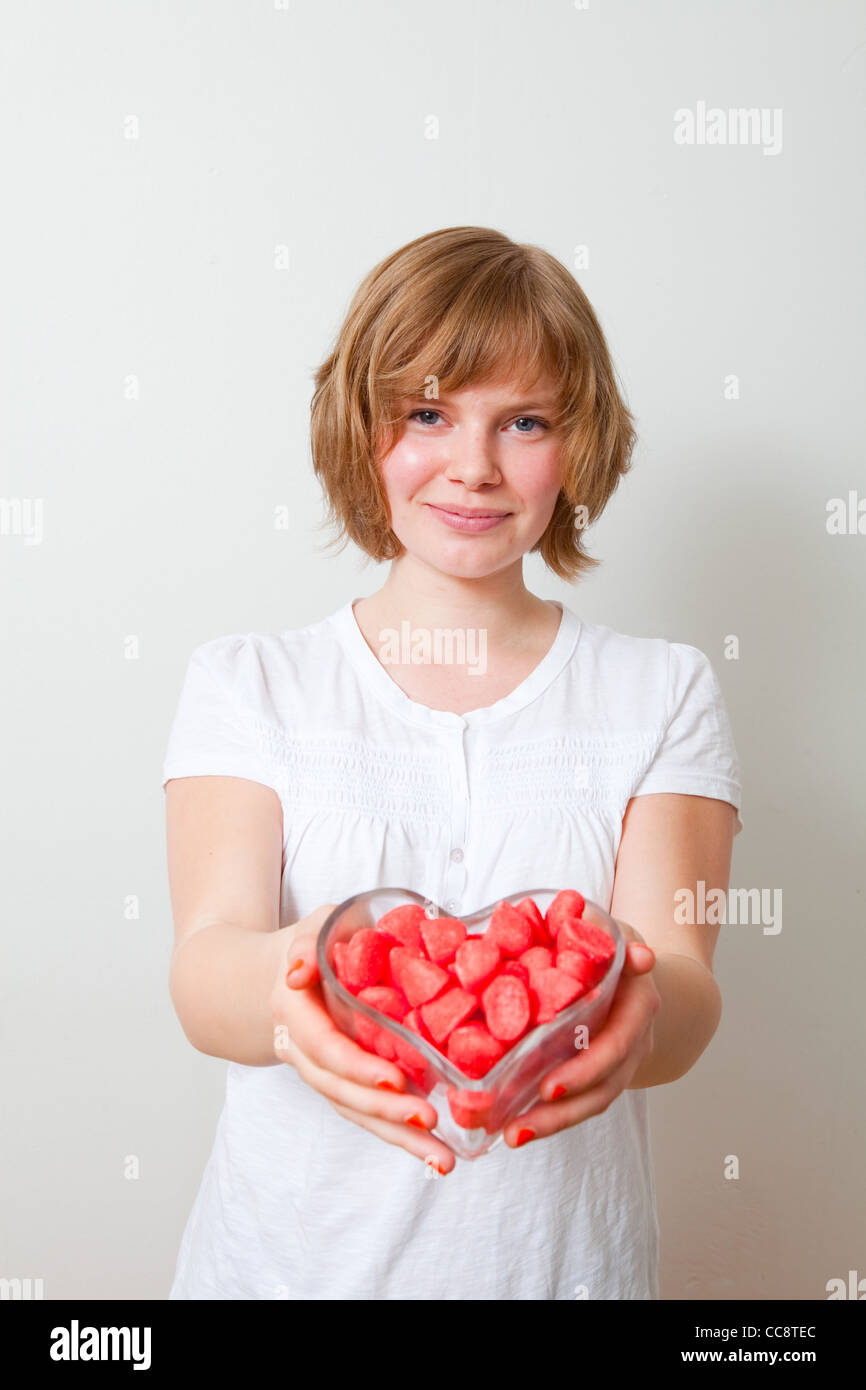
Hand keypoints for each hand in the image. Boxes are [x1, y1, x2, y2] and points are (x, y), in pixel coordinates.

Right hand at [270, 907, 456, 1174]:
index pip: (324, 1047)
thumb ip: (306, 944)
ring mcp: (323, 1074)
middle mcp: (303, 1053)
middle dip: (384, 1110)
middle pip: (341, 1091)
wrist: (283, 974)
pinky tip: (435, 1153)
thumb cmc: (314, 943)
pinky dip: (399, 1135)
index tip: (395, 1078)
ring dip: (398, 1137)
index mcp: (295, 1013)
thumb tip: (299, 971)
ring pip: (356, 1112)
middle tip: (428, 1120)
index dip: (356, 1066)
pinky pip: (367, 1114)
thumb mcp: (311, 928)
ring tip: (441, 1159)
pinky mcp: (344, 1085)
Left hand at [502, 920, 660, 1148]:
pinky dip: (548, 1118)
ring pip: (590, 1103)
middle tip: (518, 1125)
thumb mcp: (613, 930)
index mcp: (637, 1006)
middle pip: (602, 1087)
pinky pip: (578, 1103)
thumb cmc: (613, 948)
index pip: (616, 1045)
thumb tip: (639, 954)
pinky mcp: (597, 1076)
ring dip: (552, 1125)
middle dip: (562, 1111)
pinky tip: (512, 1127)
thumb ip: (612, 935)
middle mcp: (632, 1043)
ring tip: (510, 1135)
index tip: (548, 1086)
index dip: (585, 1069)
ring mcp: (618, 1065)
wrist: (640, 976)